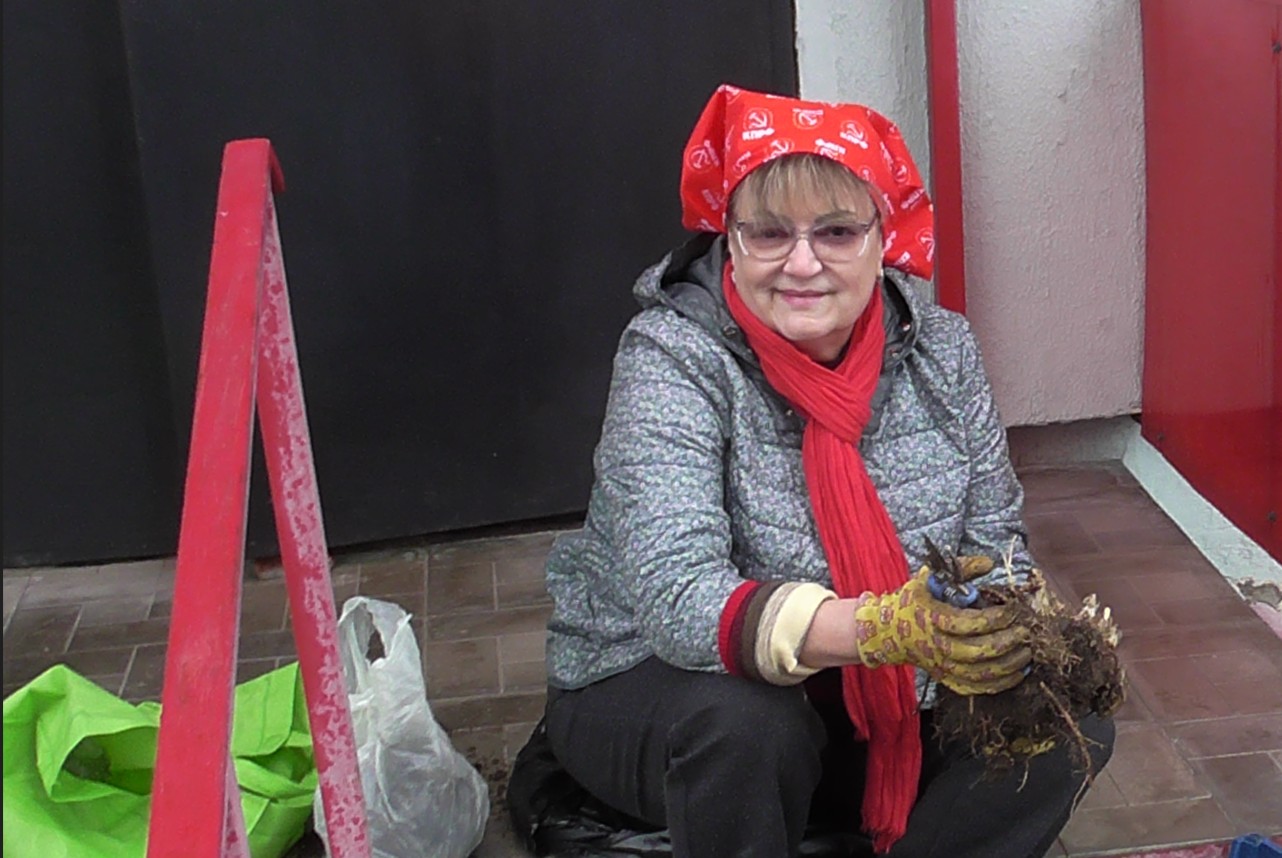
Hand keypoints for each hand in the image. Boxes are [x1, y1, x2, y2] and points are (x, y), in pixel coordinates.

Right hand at [851, 563, 1030, 694]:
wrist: (889, 631)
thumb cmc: (913, 602)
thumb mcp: (931, 578)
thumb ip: (961, 568)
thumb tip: (989, 563)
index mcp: (934, 619)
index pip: (970, 623)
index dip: (995, 618)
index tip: (1012, 609)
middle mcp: (938, 646)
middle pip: (978, 651)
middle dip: (1007, 642)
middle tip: (1025, 631)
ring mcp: (942, 666)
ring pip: (981, 674)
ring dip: (1009, 665)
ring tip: (1027, 652)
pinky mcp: (946, 679)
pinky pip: (976, 688)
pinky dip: (1000, 684)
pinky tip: (1018, 673)